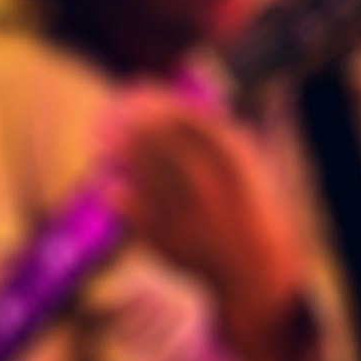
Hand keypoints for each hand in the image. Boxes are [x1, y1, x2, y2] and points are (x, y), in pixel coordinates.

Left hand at [108, 89, 311, 360]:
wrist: (255, 271)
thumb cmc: (248, 211)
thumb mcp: (248, 169)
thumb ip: (217, 138)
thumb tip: (173, 103)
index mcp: (236, 167)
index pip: (189, 123)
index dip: (158, 102)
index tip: (138, 89)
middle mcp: (212, 189)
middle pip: (162, 145)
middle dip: (133, 123)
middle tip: (113, 109)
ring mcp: (189, 216)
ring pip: (145, 175)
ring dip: (121, 152)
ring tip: (105, 136)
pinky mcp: (169, 242)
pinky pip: (136, 212)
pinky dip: (121, 196)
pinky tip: (111, 183)